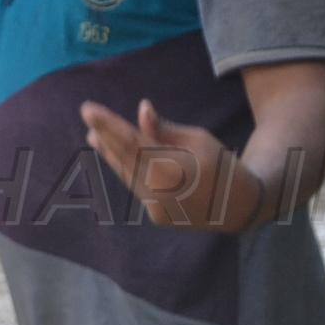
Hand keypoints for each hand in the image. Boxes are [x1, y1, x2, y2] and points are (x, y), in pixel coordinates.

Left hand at [79, 98, 262, 230]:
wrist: (238, 206)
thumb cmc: (219, 164)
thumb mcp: (197, 139)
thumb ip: (164, 130)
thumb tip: (141, 110)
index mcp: (171, 168)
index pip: (131, 142)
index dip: (108, 124)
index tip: (88, 109)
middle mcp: (158, 191)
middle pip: (123, 158)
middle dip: (104, 135)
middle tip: (87, 115)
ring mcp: (155, 206)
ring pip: (126, 174)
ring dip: (109, 153)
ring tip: (94, 135)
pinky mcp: (156, 215)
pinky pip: (137, 186)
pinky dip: (126, 169)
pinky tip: (114, 154)